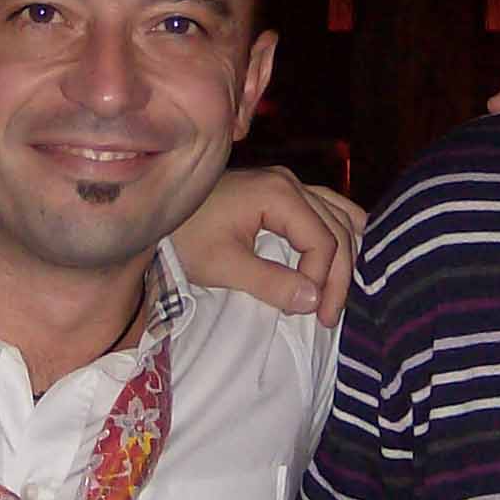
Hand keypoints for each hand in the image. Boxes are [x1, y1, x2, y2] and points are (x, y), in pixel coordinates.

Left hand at [173, 166, 364, 325]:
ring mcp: (287, 182)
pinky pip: (327, 208)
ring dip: (343, 255)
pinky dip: (337, 233)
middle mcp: (290, 182)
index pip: (323, 241)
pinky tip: (338, 257)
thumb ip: (271, 283)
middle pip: (338, 229)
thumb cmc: (185, 237)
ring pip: (339, 216)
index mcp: (279, 194)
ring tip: (334, 294)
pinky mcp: (281, 190)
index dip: (322, 280)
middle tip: (327, 317)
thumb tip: (314, 300)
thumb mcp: (223, 265)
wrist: (156, 212)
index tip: (311, 314)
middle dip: (337, 276)